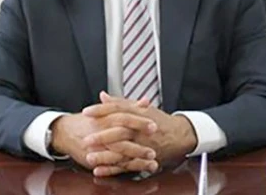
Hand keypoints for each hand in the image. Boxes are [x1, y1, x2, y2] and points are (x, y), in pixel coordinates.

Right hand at [51, 102, 158, 175]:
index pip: (124, 117)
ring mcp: (98, 147)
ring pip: (118, 152)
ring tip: (152, 160)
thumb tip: (146, 102)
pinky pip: (112, 165)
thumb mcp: (107, 110)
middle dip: (139, 141)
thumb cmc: (88, 120)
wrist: (65, 132)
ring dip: (136, 157)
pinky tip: (140, 169)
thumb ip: (128, 106)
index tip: (154, 124)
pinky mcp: (96, 159)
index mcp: (105, 117)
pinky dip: (127, 168)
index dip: (139, 121)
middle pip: (122, 135)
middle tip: (154, 146)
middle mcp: (101, 132)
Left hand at [82, 92, 197, 166]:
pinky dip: (112, 169)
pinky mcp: (143, 159)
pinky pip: (127, 165)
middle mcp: (140, 130)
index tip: (87, 112)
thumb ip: (120, 103)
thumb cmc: (159, 120)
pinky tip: (100, 170)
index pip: (118, 110)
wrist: (179, 135)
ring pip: (122, 151)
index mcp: (138, 114)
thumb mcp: (141, 108)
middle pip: (120, 132)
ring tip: (90, 157)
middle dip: (102, 136)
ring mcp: (142, 146)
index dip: (101, 110)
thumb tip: (103, 97)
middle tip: (86, 139)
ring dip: (105, 156)